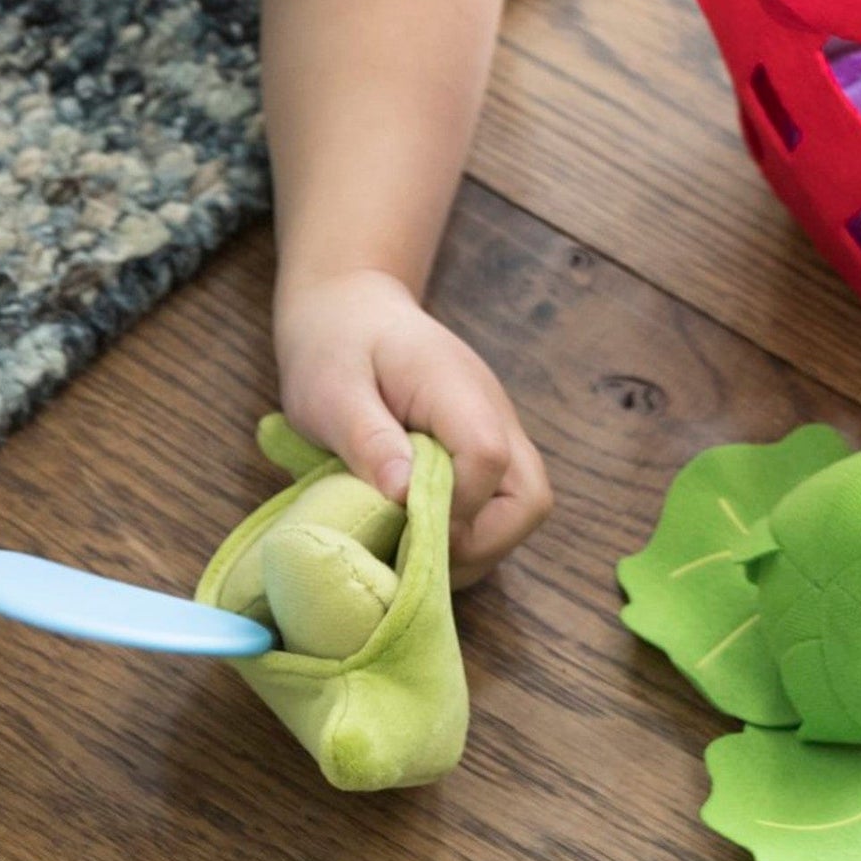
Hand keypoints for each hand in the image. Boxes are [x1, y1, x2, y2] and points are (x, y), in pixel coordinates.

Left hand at [273, 269, 551, 585]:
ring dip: (475, 545)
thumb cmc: (334, 347)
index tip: (401, 522)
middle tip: (414, 550)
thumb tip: (404, 497)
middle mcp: (491, 412)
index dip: (452, 507)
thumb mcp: (330, 391)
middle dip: (480, 543)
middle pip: (529, 497)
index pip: (488, 457)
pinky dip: (467, 532)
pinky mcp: (483, 449)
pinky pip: (499, 505)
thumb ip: (368, 440)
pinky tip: (417, 530)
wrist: (350, 309)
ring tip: (411, 547)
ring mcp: (494, 431)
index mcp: (454, 388)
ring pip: (522, 508)